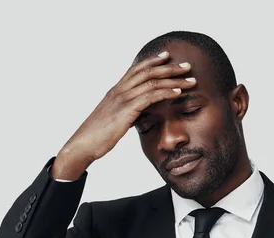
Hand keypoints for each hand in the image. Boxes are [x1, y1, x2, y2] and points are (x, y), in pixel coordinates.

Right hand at [51, 51, 195, 179]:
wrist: (82, 145)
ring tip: (191, 80)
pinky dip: (166, 92)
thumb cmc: (96, 136)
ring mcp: (122, 99)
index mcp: (115, 91)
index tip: (167, 56)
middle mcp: (119, 91)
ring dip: (174, 79)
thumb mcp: (113, 119)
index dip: (152, 61)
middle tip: (187, 66)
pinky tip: (178, 92)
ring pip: (152, 82)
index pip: (136, 69)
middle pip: (147, 72)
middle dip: (169, 67)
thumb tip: (136, 113)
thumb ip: (125, 112)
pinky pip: (150, 97)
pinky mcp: (126, 111)